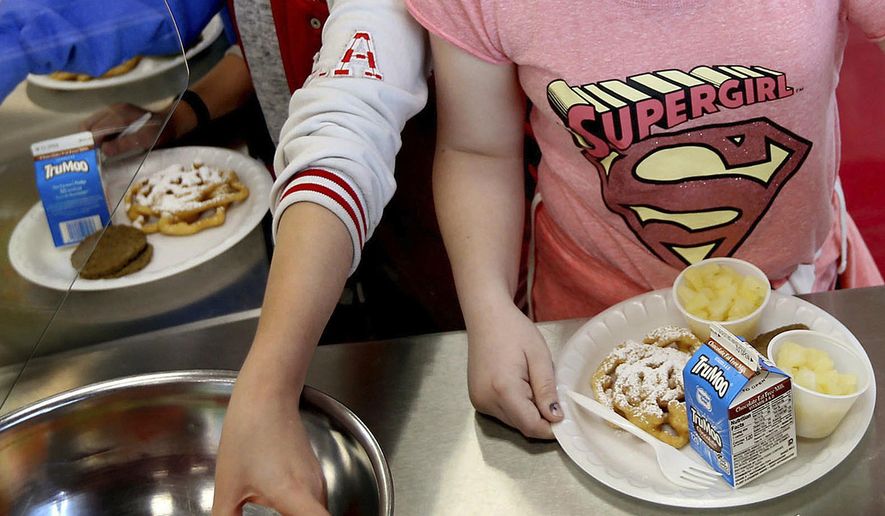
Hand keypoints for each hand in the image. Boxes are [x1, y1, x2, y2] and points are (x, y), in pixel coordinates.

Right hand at [81, 103, 169, 156]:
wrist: (170, 122)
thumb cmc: (160, 132)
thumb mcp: (145, 140)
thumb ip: (124, 144)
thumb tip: (104, 150)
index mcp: (120, 114)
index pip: (96, 130)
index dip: (90, 144)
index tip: (88, 157)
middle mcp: (113, 109)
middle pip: (88, 125)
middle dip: (86, 141)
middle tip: (90, 157)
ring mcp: (112, 110)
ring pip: (91, 124)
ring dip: (91, 138)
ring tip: (96, 152)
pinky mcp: (114, 113)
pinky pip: (98, 124)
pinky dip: (97, 135)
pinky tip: (103, 145)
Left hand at [212, 362, 328, 515]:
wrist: (267, 394)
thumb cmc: (248, 433)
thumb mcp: (228, 486)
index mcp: (294, 494)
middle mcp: (313, 490)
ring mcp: (316, 481)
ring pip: (317, 515)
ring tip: (267, 513)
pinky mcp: (313, 474)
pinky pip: (314, 505)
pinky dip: (303, 515)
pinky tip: (279, 512)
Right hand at [466, 301, 562, 438]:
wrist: (486, 316)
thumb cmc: (514, 330)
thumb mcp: (539, 357)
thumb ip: (547, 389)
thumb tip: (556, 417)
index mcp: (503, 389)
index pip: (531, 426)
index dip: (551, 429)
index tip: (566, 420)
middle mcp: (486, 400)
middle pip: (521, 426)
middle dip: (540, 418)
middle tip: (552, 395)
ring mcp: (478, 401)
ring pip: (512, 421)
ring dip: (528, 412)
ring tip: (531, 383)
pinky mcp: (476, 399)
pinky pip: (502, 413)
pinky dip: (515, 406)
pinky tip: (518, 385)